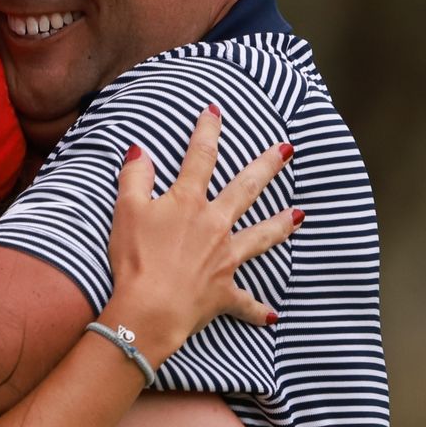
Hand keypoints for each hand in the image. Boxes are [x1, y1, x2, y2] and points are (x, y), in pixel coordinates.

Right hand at [106, 106, 298, 355]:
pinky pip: (245, 302)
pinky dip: (258, 310)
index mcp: (189, 203)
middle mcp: (215, 225)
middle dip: (266, 166)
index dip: (207, 131)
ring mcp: (225, 257)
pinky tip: (271, 315)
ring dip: (281, 224)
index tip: (215, 111)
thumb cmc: (135, 259)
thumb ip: (135, 178)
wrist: (150, 308)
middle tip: (287, 149)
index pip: (200, 157)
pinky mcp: (225, 290)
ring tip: (299, 214)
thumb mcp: (125, 211)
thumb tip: (140, 151)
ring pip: (260, 237)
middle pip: (245, 189)